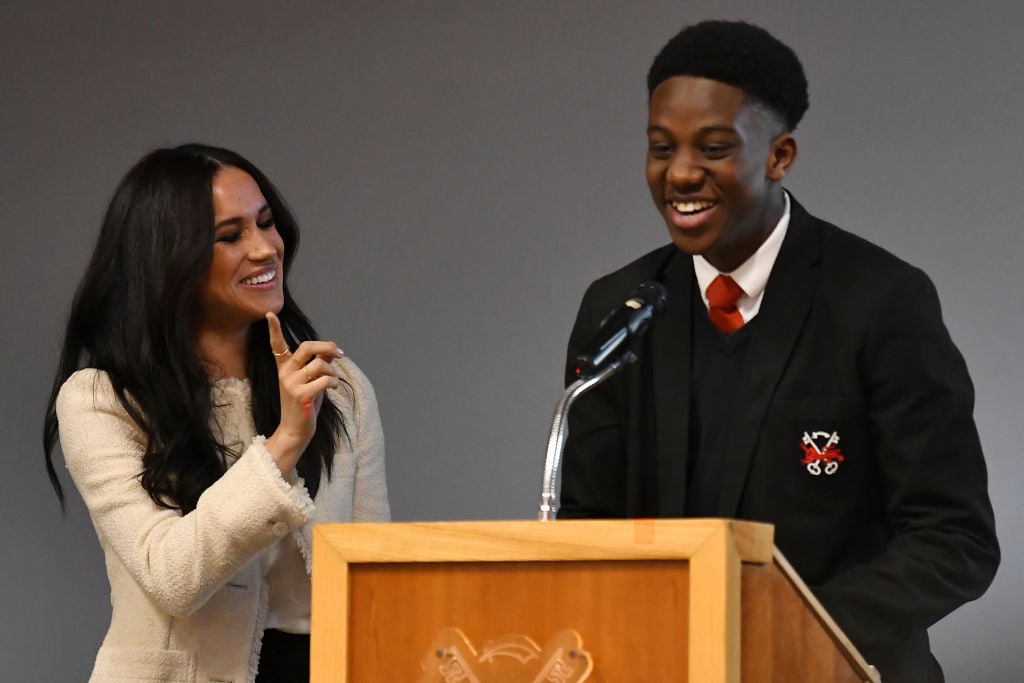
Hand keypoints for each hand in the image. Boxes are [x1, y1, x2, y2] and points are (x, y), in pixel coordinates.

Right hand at [263, 312, 343, 474]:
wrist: (295, 431)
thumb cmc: (305, 405)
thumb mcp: (311, 381)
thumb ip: (318, 364)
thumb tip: (331, 350)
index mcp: (284, 368)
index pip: (277, 345)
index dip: (274, 329)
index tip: (270, 314)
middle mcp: (285, 373)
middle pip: (308, 347)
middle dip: (328, 346)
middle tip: (340, 354)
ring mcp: (291, 384)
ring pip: (321, 364)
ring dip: (333, 372)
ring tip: (332, 381)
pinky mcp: (301, 395)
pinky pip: (326, 380)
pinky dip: (334, 382)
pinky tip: (332, 389)